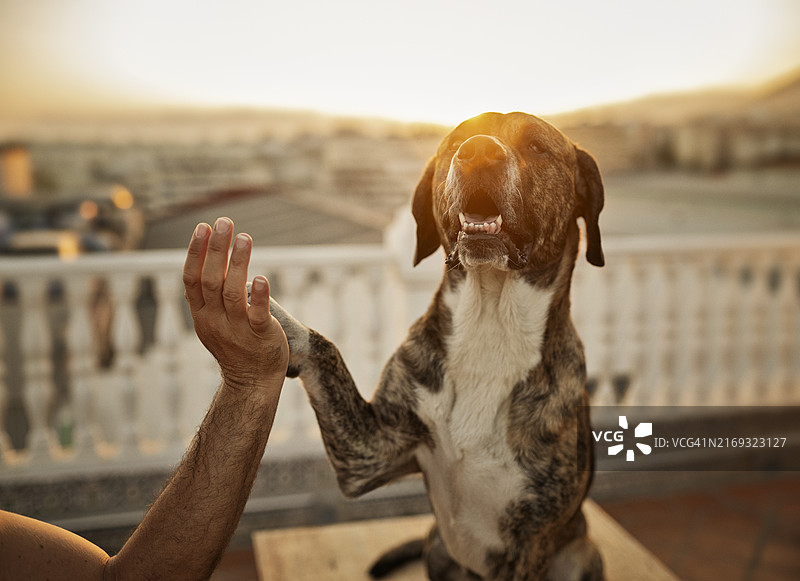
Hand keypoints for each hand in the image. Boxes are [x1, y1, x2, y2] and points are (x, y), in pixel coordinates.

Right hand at [182, 217, 288, 390]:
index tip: (203, 227)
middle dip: (217, 249)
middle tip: (225, 222)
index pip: (192, 279)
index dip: (196, 252)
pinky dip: (260, 296)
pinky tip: (263, 277)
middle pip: (211, 281)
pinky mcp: (261, 337)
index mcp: (201, 314)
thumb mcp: (213, 321)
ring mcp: (237, 330)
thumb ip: (208, 295)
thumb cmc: (234, 345)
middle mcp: (215, 321)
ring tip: (245, 238)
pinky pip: (258, 315)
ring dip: (238, 263)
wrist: (251, 382)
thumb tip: (206, 257)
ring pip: (233, 293)